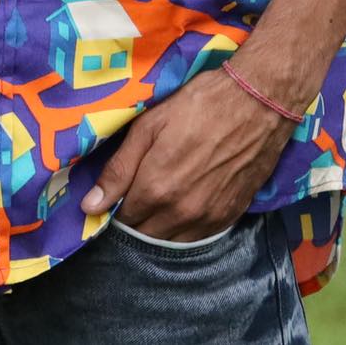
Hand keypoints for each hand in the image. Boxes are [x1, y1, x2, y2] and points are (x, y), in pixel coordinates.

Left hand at [80, 65, 298, 240]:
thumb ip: (119, 170)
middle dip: (135, 220)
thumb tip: (89, 207)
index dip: (115, 208)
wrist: (256, 103)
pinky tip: (183, 207)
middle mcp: (180, 213)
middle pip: (145, 235)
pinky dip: (185, 229)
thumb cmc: (198, 105)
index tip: (115, 195)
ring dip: (159, 228)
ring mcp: (207, 219)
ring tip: (159, 201)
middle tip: (136, 195)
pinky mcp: (229, 217)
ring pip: (171, 241)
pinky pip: (198, 238)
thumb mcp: (149, 126)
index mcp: (155, 189)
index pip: (122, 219)